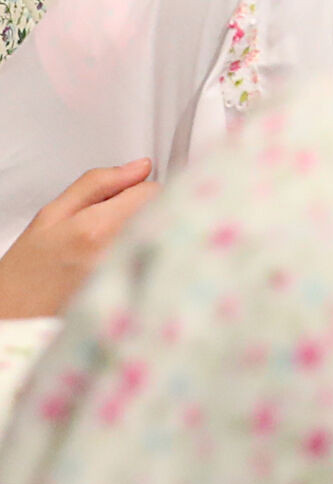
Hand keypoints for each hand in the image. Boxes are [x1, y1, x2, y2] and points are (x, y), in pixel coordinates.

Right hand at [0, 161, 158, 318]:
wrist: (14, 316)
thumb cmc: (27, 269)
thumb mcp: (52, 215)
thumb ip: (98, 184)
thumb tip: (141, 167)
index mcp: (97, 228)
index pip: (152, 191)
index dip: (138, 189)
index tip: (123, 198)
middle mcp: (120, 253)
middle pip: (165, 213)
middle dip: (148, 210)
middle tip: (117, 223)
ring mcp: (130, 276)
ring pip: (167, 235)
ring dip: (151, 232)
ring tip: (114, 246)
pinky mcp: (136, 293)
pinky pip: (159, 261)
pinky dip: (149, 255)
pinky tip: (124, 263)